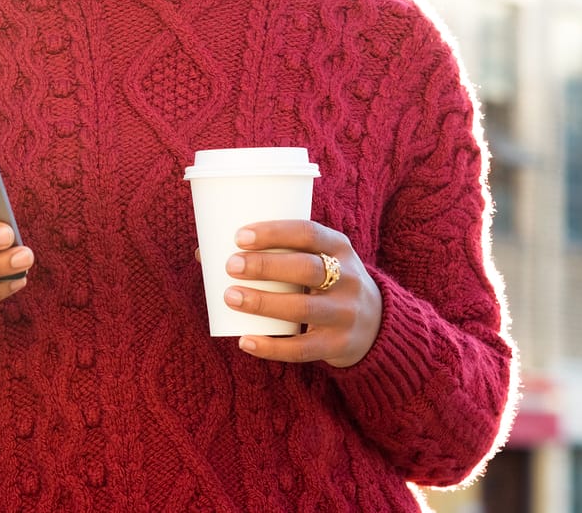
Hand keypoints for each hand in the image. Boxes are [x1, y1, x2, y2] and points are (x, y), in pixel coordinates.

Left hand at [222, 219, 382, 367]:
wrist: (376, 324)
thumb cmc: (326, 282)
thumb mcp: (318, 259)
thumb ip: (275, 254)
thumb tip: (204, 252)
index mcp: (340, 248)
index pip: (309, 233)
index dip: (274, 232)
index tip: (239, 236)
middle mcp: (348, 278)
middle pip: (306, 269)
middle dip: (266, 266)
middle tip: (230, 265)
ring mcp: (345, 314)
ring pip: (302, 309)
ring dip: (263, 302)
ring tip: (229, 297)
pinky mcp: (338, 345)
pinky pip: (302, 349)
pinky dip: (271, 346)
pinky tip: (244, 340)